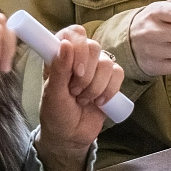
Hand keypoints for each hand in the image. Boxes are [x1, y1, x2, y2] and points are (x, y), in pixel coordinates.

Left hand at [34, 26, 123, 170]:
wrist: (71, 136)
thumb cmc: (56, 114)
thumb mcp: (52, 94)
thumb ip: (58, 69)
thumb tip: (65, 44)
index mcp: (60, 55)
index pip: (73, 33)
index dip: (78, 47)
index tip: (75, 71)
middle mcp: (79, 57)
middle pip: (93, 46)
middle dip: (86, 75)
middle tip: (74, 91)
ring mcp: (96, 68)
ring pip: (107, 63)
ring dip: (95, 86)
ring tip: (83, 99)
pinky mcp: (110, 80)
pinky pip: (118, 74)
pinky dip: (109, 90)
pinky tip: (99, 101)